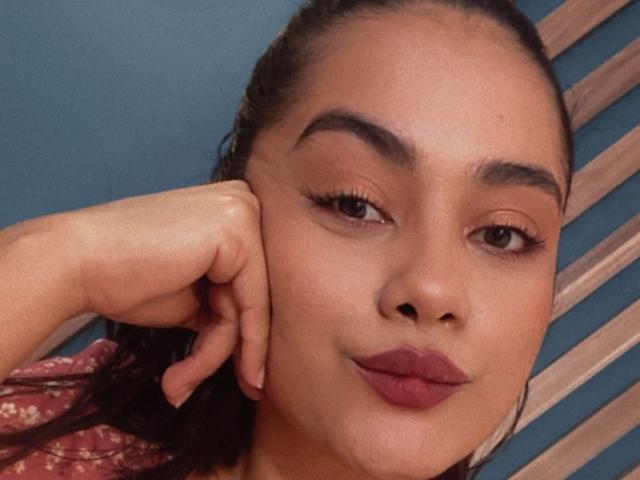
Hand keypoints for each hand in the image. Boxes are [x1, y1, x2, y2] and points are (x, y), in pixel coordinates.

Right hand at [64, 180, 269, 405]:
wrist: (75, 263)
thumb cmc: (123, 279)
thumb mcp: (189, 298)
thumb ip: (223, 308)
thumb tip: (252, 350)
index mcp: (232, 214)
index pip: (250, 285)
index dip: (245, 337)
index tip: (248, 381)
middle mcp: (245, 204)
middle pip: (251, 294)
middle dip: (227, 350)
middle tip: (197, 389)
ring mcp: (244, 211)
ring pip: (250, 305)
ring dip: (214, 354)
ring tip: (176, 384)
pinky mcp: (238, 229)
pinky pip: (252, 303)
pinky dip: (241, 344)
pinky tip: (233, 375)